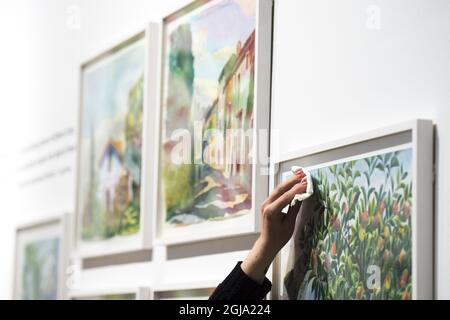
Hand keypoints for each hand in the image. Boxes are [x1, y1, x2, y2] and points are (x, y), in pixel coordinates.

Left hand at [241, 169, 307, 283]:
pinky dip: (286, 187)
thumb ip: (295, 209)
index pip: (286, 197)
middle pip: (280, 189)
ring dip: (289, 182)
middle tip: (303, 174)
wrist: (268, 243)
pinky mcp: (268, 203)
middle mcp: (266, 205)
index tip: (306, 184)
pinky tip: (293, 183)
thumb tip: (302, 197)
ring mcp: (266, 203)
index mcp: (271, 211)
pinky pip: (277, 193)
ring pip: (278, 189)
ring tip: (299, 175)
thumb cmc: (279, 237)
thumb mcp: (290, 225)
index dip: (297, 190)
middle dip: (292, 181)